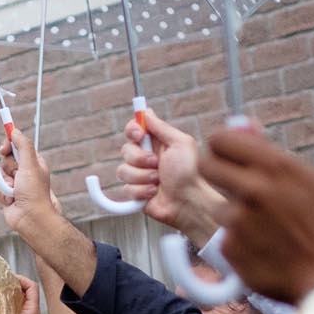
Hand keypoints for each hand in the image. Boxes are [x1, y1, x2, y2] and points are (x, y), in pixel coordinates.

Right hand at [0, 126, 60, 233]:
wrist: (30, 218)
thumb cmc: (34, 193)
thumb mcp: (31, 165)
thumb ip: (23, 145)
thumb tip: (15, 131)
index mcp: (33, 163)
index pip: (18, 146)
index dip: (10, 144)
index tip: (4, 146)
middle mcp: (24, 172)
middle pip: (6, 159)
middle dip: (8, 168)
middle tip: (15, 174)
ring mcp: (14, 184)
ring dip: (5, 183)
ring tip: (15, 191)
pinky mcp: (6, 194)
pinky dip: (1, 193)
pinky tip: (10, 200)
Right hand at [10, 275, 41, 313]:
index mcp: (33, 312)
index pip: (32, 286)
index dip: (20, 279)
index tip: (7, 278)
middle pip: (27, 292)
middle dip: (15, 286)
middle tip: (0, 283)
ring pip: (23, 300)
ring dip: (11, 294)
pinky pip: (19, 309)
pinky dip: (10, 303)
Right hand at [118, 112, 227, 241]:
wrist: (189, 201)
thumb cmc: (190, 172)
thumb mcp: (180, 143)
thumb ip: (161, 127)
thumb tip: (146, 111)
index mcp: (156, 143)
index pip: (133, 130)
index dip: (132, 130)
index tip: (139, 135)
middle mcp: (145, 158)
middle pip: (125, 150)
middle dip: (140, 158)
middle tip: (157, 164)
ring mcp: (139, 176)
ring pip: (123, 171)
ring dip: (142, 176)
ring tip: (158, 181)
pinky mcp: (135, 193)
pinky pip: (126, 189)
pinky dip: (141, 191)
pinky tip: (154, 192)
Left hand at [195, 128, 313, 302]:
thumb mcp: (308, 179)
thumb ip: (270, 152)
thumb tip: (242, 124)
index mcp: (275, 166)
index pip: (220, 140)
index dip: (222, 148)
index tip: (228, 156)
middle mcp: (253, 189)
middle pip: (206, 166)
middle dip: (216, 173)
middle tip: (232, 185)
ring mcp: (238, 221)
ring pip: (218, 206)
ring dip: (234, 214)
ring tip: (263, 228)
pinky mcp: (230, 248)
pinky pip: (225, 235)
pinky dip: (239, 241)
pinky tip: (262, 248)